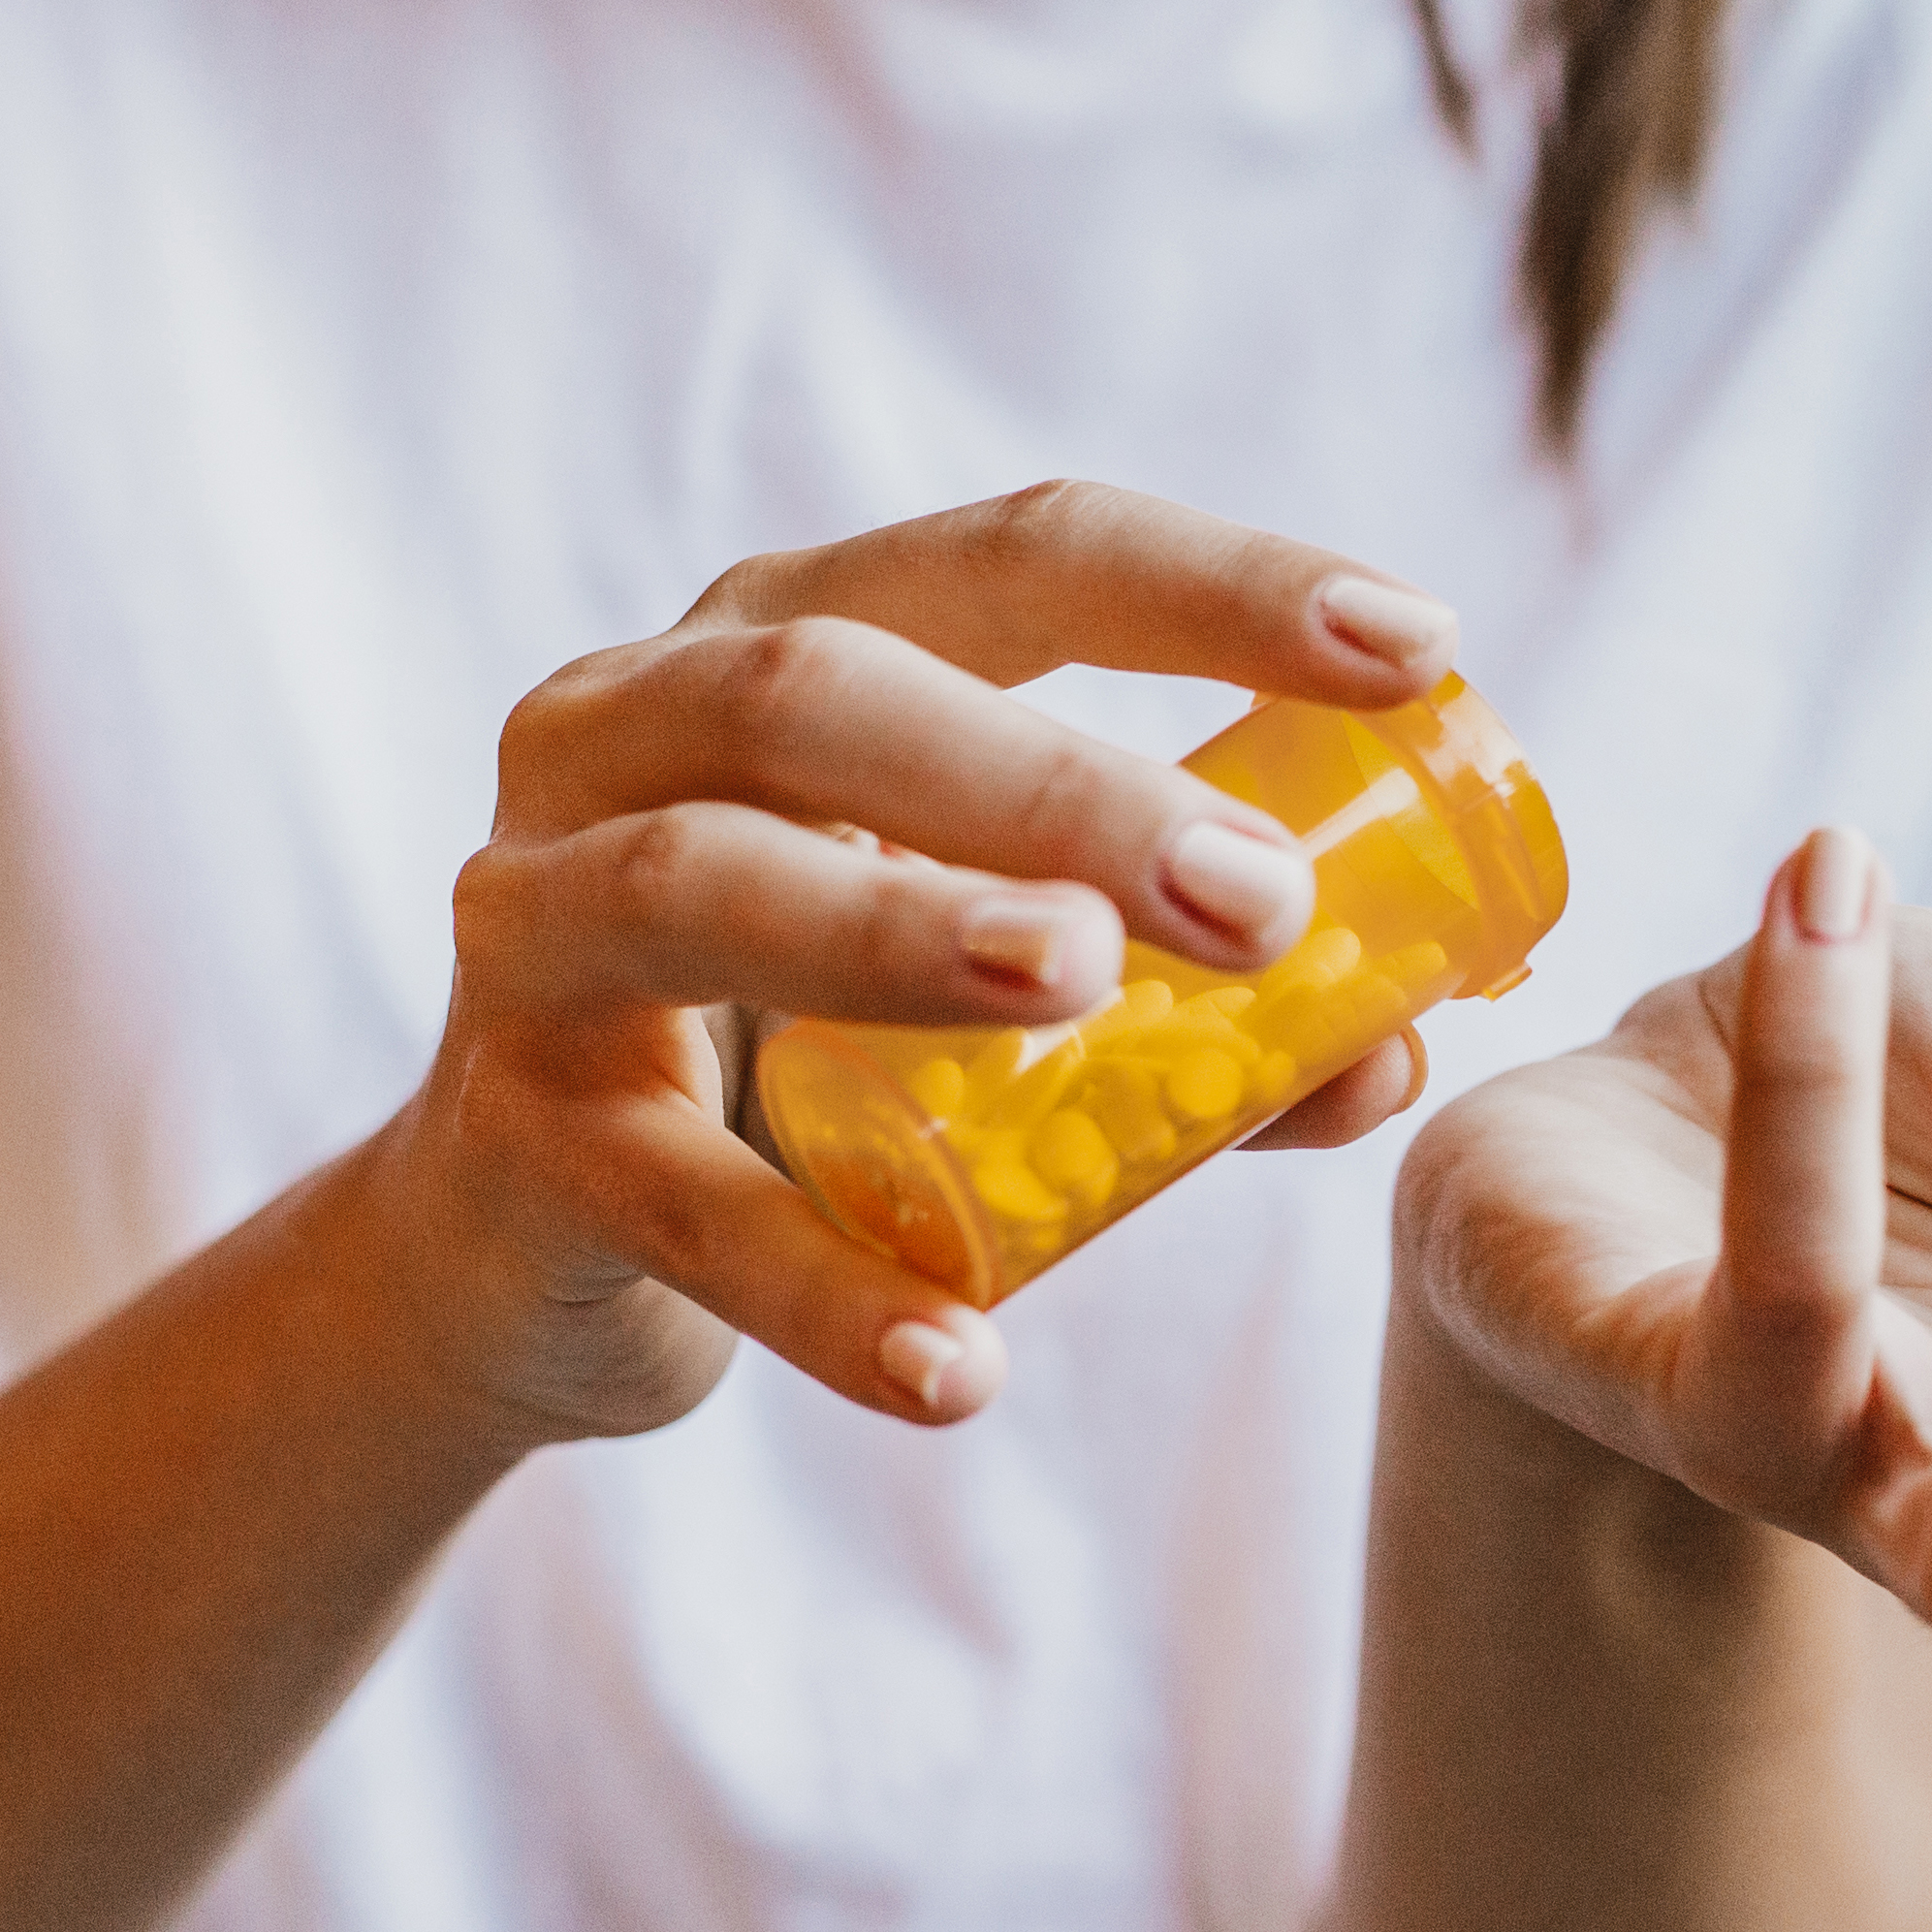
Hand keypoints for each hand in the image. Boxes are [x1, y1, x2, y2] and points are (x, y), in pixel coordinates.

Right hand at [377, 482, 1458, 1444]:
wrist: (533, 1251)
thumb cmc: (796, 1065)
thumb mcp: (977, 1003)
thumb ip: (1182, 1023)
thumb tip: (1405, 1050)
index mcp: (781, 648)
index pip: (1009, 564)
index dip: (1212, 589)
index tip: (1415, 645)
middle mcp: (625, 734)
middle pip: (827, 692)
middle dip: (1059, 782)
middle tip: (1258, 899)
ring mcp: (537, 927)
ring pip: (703, 881)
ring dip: (900, 928)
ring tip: (1081, 989)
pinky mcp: (515, 1132)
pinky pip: (678, 1206)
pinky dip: (820, 1290)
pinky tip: (960, 1366)